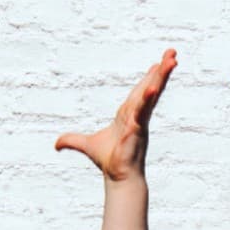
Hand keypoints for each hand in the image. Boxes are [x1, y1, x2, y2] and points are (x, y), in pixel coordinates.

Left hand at [55, 49, 176, 181]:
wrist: (118, 176)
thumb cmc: (109, 161)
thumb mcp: (86, 146)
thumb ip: (71, 141)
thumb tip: (57, 144)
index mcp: (128, 114)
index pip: (140, 91)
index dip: (149, 77)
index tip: (158, 63)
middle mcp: (138, 114)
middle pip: (151, 87)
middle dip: (162, 70)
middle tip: (173, 53)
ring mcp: (140, 120)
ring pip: (152, 93)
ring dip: (162, 76)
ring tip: (172, 60)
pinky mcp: (138, 128)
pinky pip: (144, 110)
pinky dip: (148, 98)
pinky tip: (153, 86)